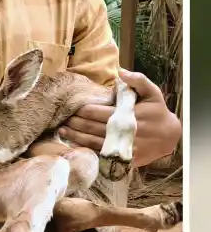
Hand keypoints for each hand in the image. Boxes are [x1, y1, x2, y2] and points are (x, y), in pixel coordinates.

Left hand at [59, 69, 180, 167]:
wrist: (169, 136)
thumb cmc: (157, 111)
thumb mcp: (152, 93)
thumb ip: (138, 80)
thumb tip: (120, 71)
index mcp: (131, 114)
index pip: (100, 112)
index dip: (84, 110)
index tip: (73, 107)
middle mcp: (126, 132)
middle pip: (93, 127)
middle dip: (76, 122)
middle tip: (63, 117)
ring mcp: (125, 147)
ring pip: (94, 142)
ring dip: (76, 136)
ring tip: (62, 129)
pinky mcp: (124, 159)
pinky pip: (101, 154)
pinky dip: (86, 149)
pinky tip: (74, 144)